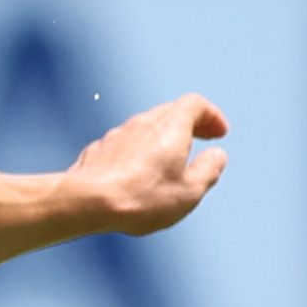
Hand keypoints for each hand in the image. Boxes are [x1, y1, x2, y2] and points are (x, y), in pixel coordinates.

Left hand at [66, 93, 229, 235]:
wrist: (86, 202)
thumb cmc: (141, 197)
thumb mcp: (189, 191)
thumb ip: (209, 170)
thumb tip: (217, 155)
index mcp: (169, 127)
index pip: (195, 104)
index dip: (211, 115)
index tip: (219, 133)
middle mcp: (141, 123)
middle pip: (169, 112)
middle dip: (190, 123)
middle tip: (203, 138)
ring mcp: (116, 135)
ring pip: (144, 127)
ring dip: (162, 138)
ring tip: (171, 159)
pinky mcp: (98, 151)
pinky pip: (124, 144)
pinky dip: (139, 150)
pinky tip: (138, 172)